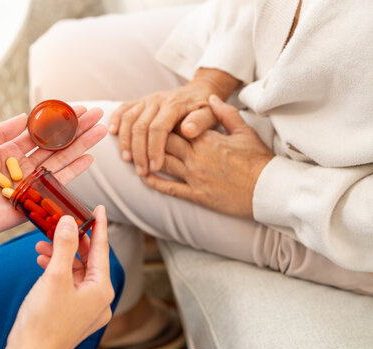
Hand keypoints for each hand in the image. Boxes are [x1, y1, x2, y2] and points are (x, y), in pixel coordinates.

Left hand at [0, 106, 105, 245]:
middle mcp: (24, 166)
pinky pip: (58, 184)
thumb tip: (26, 116)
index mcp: (9, 151)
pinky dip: (74, 171)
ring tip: (101, 130)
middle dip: (78, 129)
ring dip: (82, 145)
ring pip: (62, 160)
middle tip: (98, 114)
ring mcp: (31, 183)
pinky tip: (89, 157)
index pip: (41, 133)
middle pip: (57, 144)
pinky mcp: (34, 201)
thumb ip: (2, 131)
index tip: (77, 108)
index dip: (59, 121)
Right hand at [3, 206, 113, 348]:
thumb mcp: (54, 277)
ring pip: (77, 272)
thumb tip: (69, 221)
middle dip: (71, 241)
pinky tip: (43, 263)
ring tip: (41, 245)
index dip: (99, 225)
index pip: (101, 249)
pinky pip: (69, 284)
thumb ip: (63, 246)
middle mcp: (99, 299)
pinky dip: (57, 271)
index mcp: (101, 289)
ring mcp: (87, 308)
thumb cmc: (43, 322)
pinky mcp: (73, 314)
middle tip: (59, 223)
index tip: (100, 208)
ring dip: (61, 255)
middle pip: (89, 260)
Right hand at [108, 68, 239, 175]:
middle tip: (141, 171)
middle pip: (140, 126)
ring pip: (129, 119)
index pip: (158, 128)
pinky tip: (112, 133)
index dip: (154, 149)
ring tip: (127, 160)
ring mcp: (147, 100)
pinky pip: (123, 108)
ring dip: (125, 141)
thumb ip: (201, 122)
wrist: (199, 91)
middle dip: (139, 151)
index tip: (155, 168)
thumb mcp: (211, 115)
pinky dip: (115, 119)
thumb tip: (187, 131)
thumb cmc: (205, 109)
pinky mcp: (140, 101)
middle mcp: (158, 100)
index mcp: (175, 104)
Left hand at [145, 95, 273, 217]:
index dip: (161, 123)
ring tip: (135, 155)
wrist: (268, 190)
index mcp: (206, 139)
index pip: (175, 126)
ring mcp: (195, 177)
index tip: (152, 118)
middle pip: (163, 143)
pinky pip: (170, 189)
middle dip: (148, 139)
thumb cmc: (258, 160)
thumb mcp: (244, 130)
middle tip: (136, 136)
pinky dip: (155, 182)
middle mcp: (196, 157)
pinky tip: (144, 177)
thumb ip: (224, 113)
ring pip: (163, 164)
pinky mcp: (196, 195)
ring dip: (147, 159)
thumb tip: (211, 98)